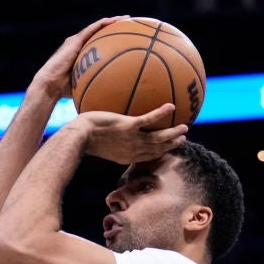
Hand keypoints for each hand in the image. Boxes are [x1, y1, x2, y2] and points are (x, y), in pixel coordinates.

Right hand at [30, 16, 129, 100]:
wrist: (50, 84)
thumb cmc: (64, 90)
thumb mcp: (84, 84)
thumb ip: (95, 84)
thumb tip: (110, 95)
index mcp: (81, 53)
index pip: (99, 43)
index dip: (113, 39)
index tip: (128, 38)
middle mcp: (79, 45)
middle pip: (100, 33)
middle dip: (116, 27)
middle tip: (131, 24)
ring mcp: (77, 41)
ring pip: (98, 27)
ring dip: (113, 22)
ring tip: (127, 18)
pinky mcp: (75, 41)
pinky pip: (92, 29)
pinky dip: (103, 24)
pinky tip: (114, 21)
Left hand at [71, 104, 188, 163]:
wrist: (79, 136)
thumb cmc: (83, 138)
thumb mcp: (98, 143)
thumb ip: (109, 140)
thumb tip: (109, 132)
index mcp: (126, 156)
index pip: (147, 156)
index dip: (160, 152)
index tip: (169, 147)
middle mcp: (132, 150)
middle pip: (157, 149)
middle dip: (170, 145)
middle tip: (183, 140)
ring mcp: (131, 139)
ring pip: (157, 138)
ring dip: (172, 133)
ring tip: (184, 128)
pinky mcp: (128, 127)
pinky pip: (148, 120)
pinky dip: (161, 114)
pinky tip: (171, 106)